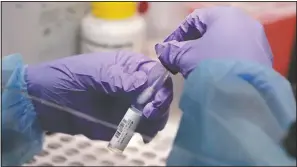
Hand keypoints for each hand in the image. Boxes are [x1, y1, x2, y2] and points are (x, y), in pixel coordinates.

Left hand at [25, 51, 172, 142]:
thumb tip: (142, 84)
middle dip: (160, 104)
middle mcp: (135, 84)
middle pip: (159, 94)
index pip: (155, 74)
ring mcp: (130, 104)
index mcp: (130, 66)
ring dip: (156, 120)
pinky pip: (143, 127)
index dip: (159, 86)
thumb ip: (117, 78)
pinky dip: (147, 132)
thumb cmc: (68, 78)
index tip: (152, 100)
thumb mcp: (92, 74)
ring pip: (155, 111)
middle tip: (149, 114)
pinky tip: (143, 136)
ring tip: (146, 129)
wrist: (48, 102)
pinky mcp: (124, 121)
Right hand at [155, 6, 272, 77]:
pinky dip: (223, 61)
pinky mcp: (263, 58)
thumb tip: (162, 50)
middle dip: (192, 45)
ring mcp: (257, 40)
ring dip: (208, 53)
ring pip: (225, 43)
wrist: (245, 91)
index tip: (168, 50)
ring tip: (197, 69)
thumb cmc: (212, 65)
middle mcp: (245, 22)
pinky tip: (216, 75)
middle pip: (211, 31)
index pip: (194, 19)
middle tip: (181, 60)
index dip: (177, 34)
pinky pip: (237, 55)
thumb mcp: (186, 57)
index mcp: (225, 15)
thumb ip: (171, 51)